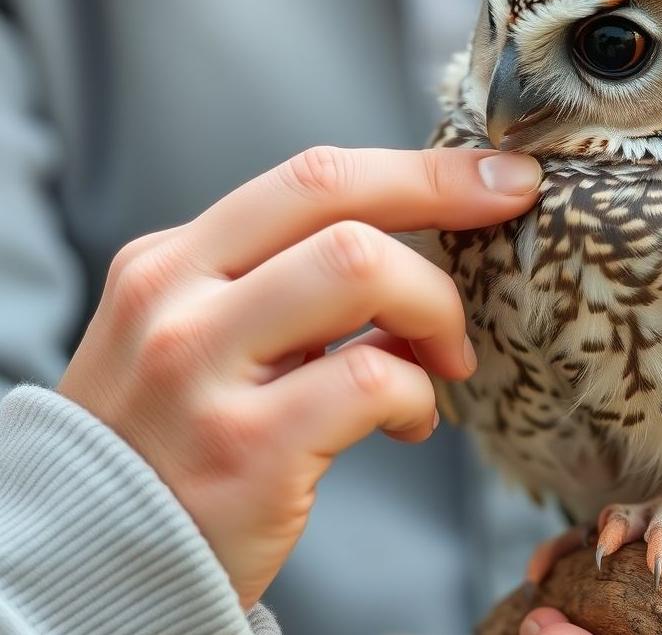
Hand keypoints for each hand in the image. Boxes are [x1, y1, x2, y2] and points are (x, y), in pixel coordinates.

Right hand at [59, 145, 541, 608]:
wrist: (94, 561)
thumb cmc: (170, 440)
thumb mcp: (196, 335)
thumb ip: (278, 285)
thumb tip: (409, 253)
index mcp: (172, 260)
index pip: (312, 178)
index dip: (419, 168)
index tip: (496, 176)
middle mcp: (176, 299)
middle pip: (336, 199)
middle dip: (443, 198)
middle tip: (498, 229)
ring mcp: (203, 372)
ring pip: (358, 268)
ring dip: (432, 308)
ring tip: (443, 360)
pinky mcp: (243, 451)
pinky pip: (371, 380)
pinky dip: (416, 395)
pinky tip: (410, 422)